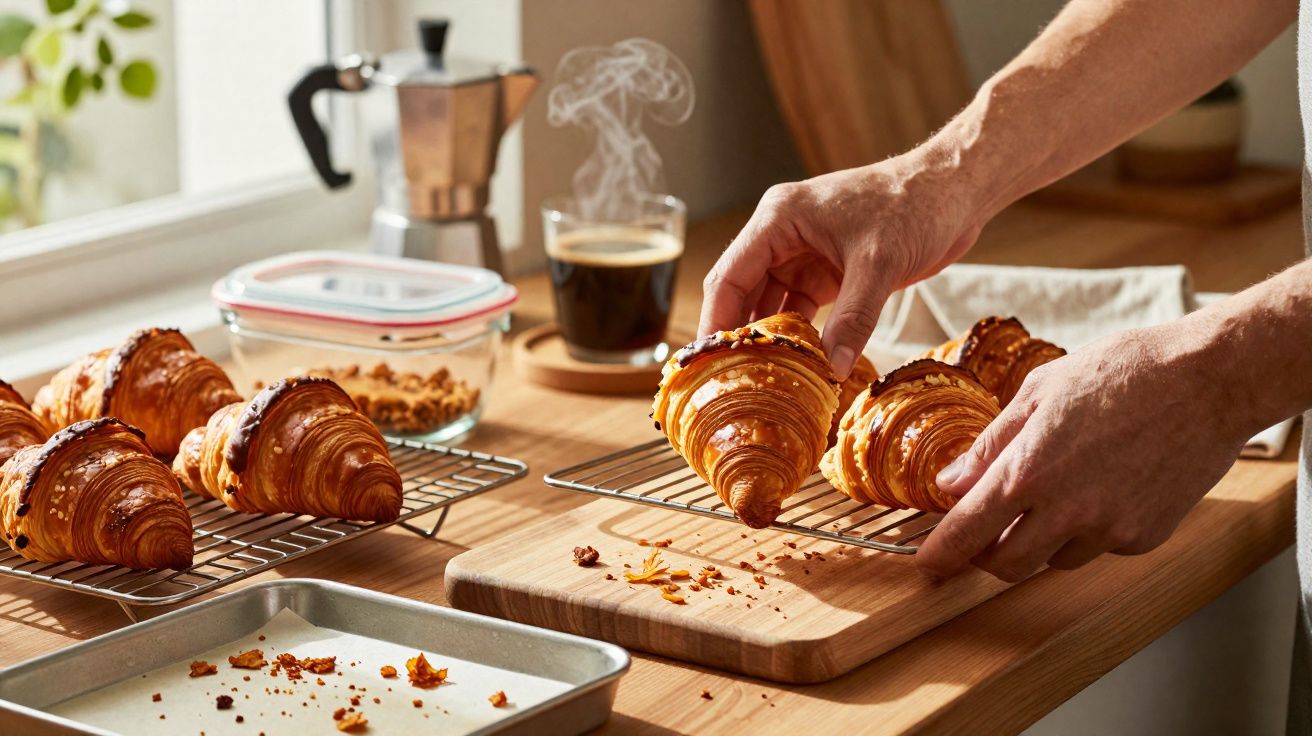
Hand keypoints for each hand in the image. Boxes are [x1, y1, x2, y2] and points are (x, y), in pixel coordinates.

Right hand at [699, 150, 981, 378]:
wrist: (957, 190)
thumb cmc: (915, 206)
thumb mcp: (879, 264)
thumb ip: (853, 318)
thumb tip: (831, 369)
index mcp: (779, 219)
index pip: (729, 275)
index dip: (717, 320)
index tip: (711, 362)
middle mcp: (783, 236)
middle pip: (743, 293)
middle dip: (740, 335)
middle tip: (731, 382)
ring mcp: (804, 254)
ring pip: (771, 305)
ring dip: (770, 339)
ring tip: (760, 382)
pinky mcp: (829, 272)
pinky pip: (801, 310)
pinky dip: (799, 337)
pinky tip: (797, 367)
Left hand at [916, 326, 1248, 581]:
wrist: (1208, 379)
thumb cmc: (1122, 371)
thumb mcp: (1038, 392)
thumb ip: (989, 445)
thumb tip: (950, 484)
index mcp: (1029, 471)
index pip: (967, 532)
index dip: (940, 555)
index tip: (926, 564)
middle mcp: (1066, 511)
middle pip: (1006, 564)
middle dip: (986, 555)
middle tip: (984, 531)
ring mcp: (1109, 529)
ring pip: (1054, 559)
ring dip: (1040, 539)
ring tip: (1057, 489)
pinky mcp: (1145, 536)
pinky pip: (1099, 547)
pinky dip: (1087, 529)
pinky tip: (1102, 485)